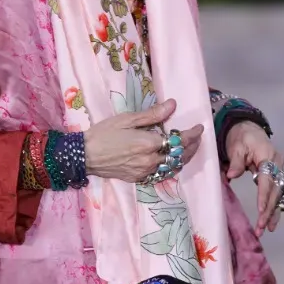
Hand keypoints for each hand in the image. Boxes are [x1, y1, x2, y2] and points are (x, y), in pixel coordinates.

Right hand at [84, 99, 204, 183]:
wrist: (83, 155)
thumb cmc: (103, 133)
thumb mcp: (127, 119)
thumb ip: (152, 115)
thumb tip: (173, 104)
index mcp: (148, 144)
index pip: (180, 141)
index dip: (193, 134)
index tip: (200, 127)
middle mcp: (149, 160)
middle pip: (180, 156)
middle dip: (193, 146)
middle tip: (198, 137)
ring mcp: (144, 172)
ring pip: (172, 167)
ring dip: (184, 158)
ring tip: (189, 148)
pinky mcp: (138, 178)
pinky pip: (161, 174)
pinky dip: (171, 167)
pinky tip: (172, 160)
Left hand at [225, 122, 283, 234]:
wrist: (248, 129)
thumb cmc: (241, 137)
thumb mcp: (236, 146)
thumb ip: (236, 161)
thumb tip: (232, 175)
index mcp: (268, 155)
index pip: (267, 178)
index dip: (264, 195)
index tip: (260, 210)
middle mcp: (278, 164)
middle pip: (275, 190)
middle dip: (269, 209)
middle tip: (261, 227)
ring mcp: (279, 170)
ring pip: (279, 193)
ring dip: (273, 211)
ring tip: (267, 229)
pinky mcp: (276, 176)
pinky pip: (277, 193)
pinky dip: (275, 207)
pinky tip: (271, 221)